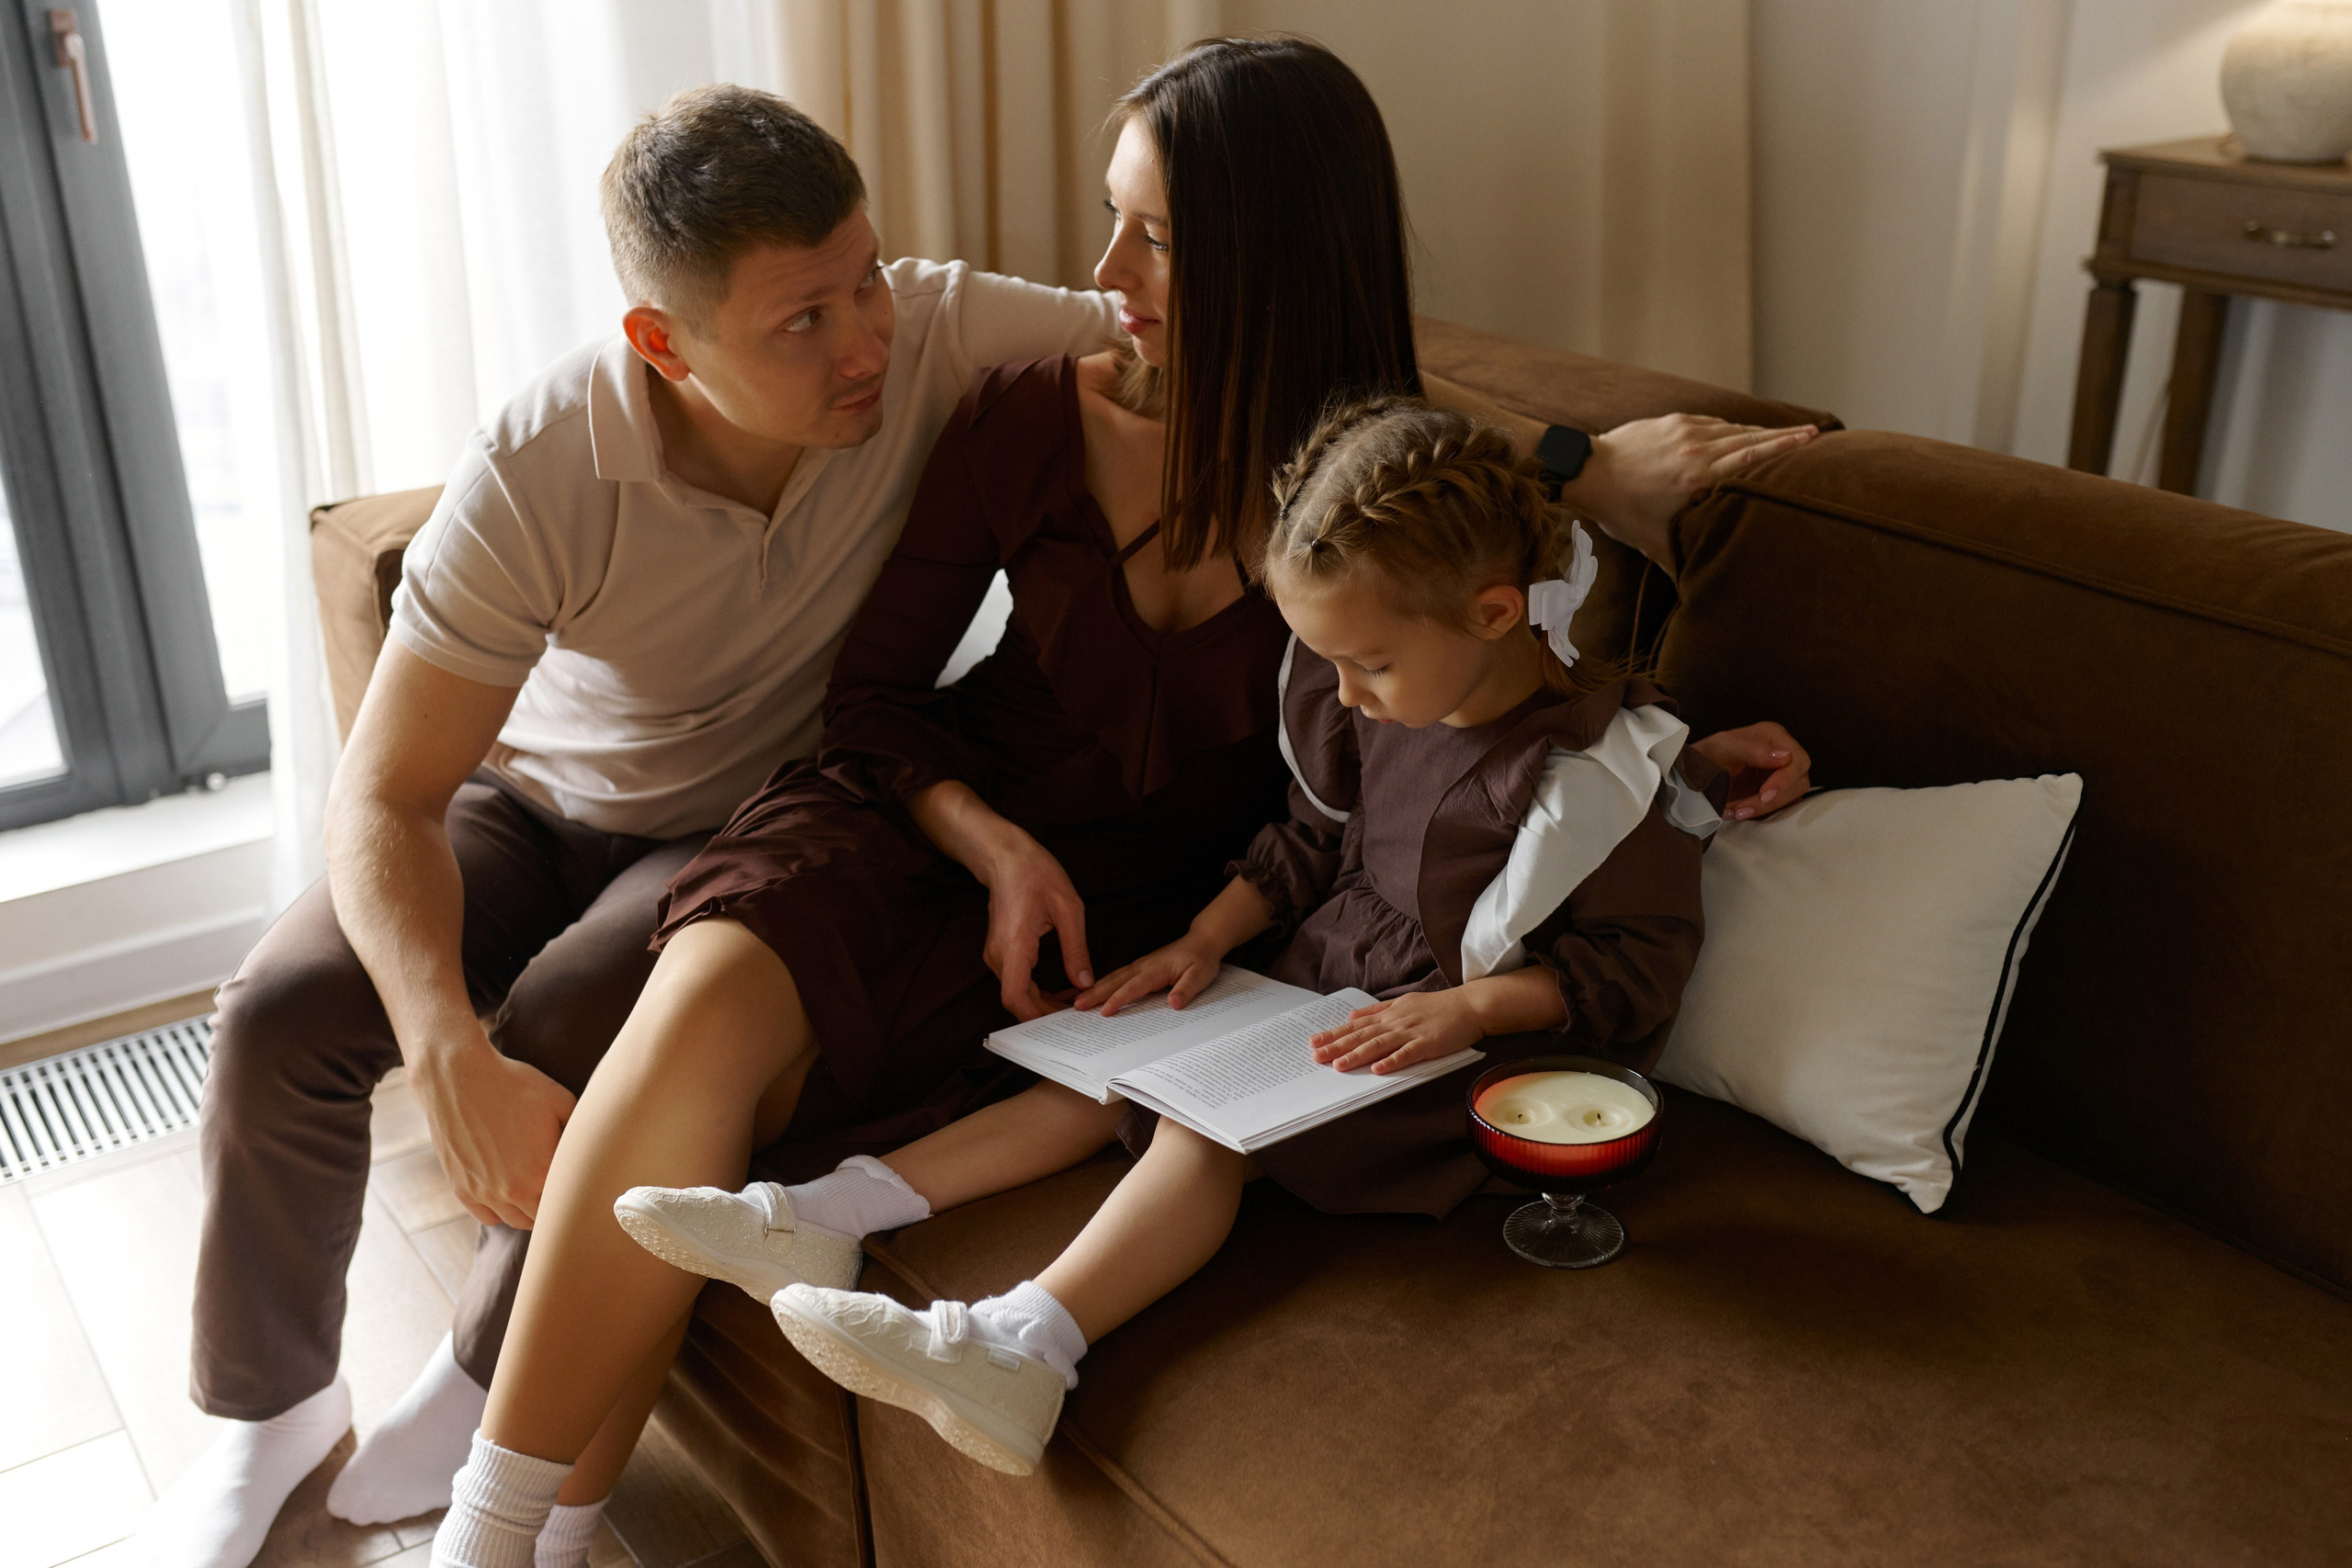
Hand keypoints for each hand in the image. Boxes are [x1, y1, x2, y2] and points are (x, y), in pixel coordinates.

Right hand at [411, 1034, 575, 1228]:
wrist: (458, 1077)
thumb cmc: (513, 1085)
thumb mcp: (560, 1100)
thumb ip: (579, 1131)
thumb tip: (591, 1150)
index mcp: (543, 1171)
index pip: (569, 1201)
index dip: (576, 1194)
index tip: (581, 1186)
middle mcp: (514, 1190)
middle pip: (545, 1217)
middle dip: (555, 1205)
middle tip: (562, 1190)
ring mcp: (485, 1193)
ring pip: (516, 1221)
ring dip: (529, 1212)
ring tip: (537, 1193)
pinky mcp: (462, 1189)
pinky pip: (488, 1217)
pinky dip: (500, 1211)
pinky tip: (507, 1194)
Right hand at [975, 836, 1092, 1021]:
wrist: (1006, 856)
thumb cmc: (1036, 874)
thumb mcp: (1068, 908)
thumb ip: (1076, 949)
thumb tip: (1085, 982)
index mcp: (1014, 945)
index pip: (1015, 997)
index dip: (1037, 1016)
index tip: (1063, 1021)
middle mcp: (999, 955)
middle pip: (1016, 1001)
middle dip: (1046, 1013)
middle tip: (1080, 1015)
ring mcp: (996, 954)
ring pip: (1016, 993)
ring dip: (1042, 1003)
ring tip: (1074, 1003)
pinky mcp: (1000, 952)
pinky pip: (1015, 981)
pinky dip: (1036, 991)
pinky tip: (1060, 989)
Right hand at [1073, 932, 1225, 1016]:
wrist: (1202, 942)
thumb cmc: (1202, 960)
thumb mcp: (1200, 976)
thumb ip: (1186, 989)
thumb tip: (1173, 1004)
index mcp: (1156, 969)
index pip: (1134, 986)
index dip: (1118, 999)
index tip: (1104, 1011)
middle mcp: (1143, 966)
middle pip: (1115, 981)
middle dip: (1095, 993)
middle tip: (1077, 1006)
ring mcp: (1140, 966)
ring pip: (1113, 978)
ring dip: (1095, 989)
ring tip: (1078, 1001)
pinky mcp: (1140, 967)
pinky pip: (1118, 977)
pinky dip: (1103, 984)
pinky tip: (1095, 991)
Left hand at [1310, 991, 1482, 1074]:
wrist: (1470, 1005)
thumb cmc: (1439, 1006)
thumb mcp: (1404, 1002)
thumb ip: (1377, 1010)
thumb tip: (1353, 1015)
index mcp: (1390, 1013)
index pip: (1356, 1025)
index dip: (1335, 1033)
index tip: (1314, 1041)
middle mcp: (1396, 1021)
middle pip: (1362, 1035)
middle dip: (1337, 1046)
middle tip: (1316, 1057)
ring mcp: (1412, 1032)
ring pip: (1379, 1044)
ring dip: (1358, 1055)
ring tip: (1339, 1066)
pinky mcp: (1428, 1043)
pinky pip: (1407, 1053)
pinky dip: (1392, 1061)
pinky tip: (1378, 1069)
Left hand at [1574, 414, 1818, 565]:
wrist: (1589, 472)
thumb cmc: (1621, 511)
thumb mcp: (1653, 543)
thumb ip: (1681, 562)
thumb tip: (1697, 594)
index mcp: (1697, 479)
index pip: (1751, 458)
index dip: (1784, 448)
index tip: (1811, 440)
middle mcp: (1696, 449)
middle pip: (1751, 438)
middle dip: (1785, 436)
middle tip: (1814, 433)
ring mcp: (1685, 431)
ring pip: (1733, 428)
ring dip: (1760, 431)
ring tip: (1785, 434)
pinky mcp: (1674, 421)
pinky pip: (1711, 422)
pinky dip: (1730, 427)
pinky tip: (1742, 432)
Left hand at [1692, 721, 1811, 820]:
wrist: (1693, 773)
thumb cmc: (1707, 754)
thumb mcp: (1723, 747)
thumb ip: (1752, 749)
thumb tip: (1785, 757)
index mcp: (1774, 736)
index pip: (1797, 760)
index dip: (1784, 780)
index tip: (1764, 795)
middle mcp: (1783, 754)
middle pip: (1798, 782)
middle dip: (1771, 800)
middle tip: (1743, 810)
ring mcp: (1781, 775)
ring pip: (1791, 798)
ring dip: (1763, 809)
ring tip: (1734, 812)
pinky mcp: (1775, 794)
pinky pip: (1779, 808)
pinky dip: (1759, 814)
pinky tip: (1736, 814)